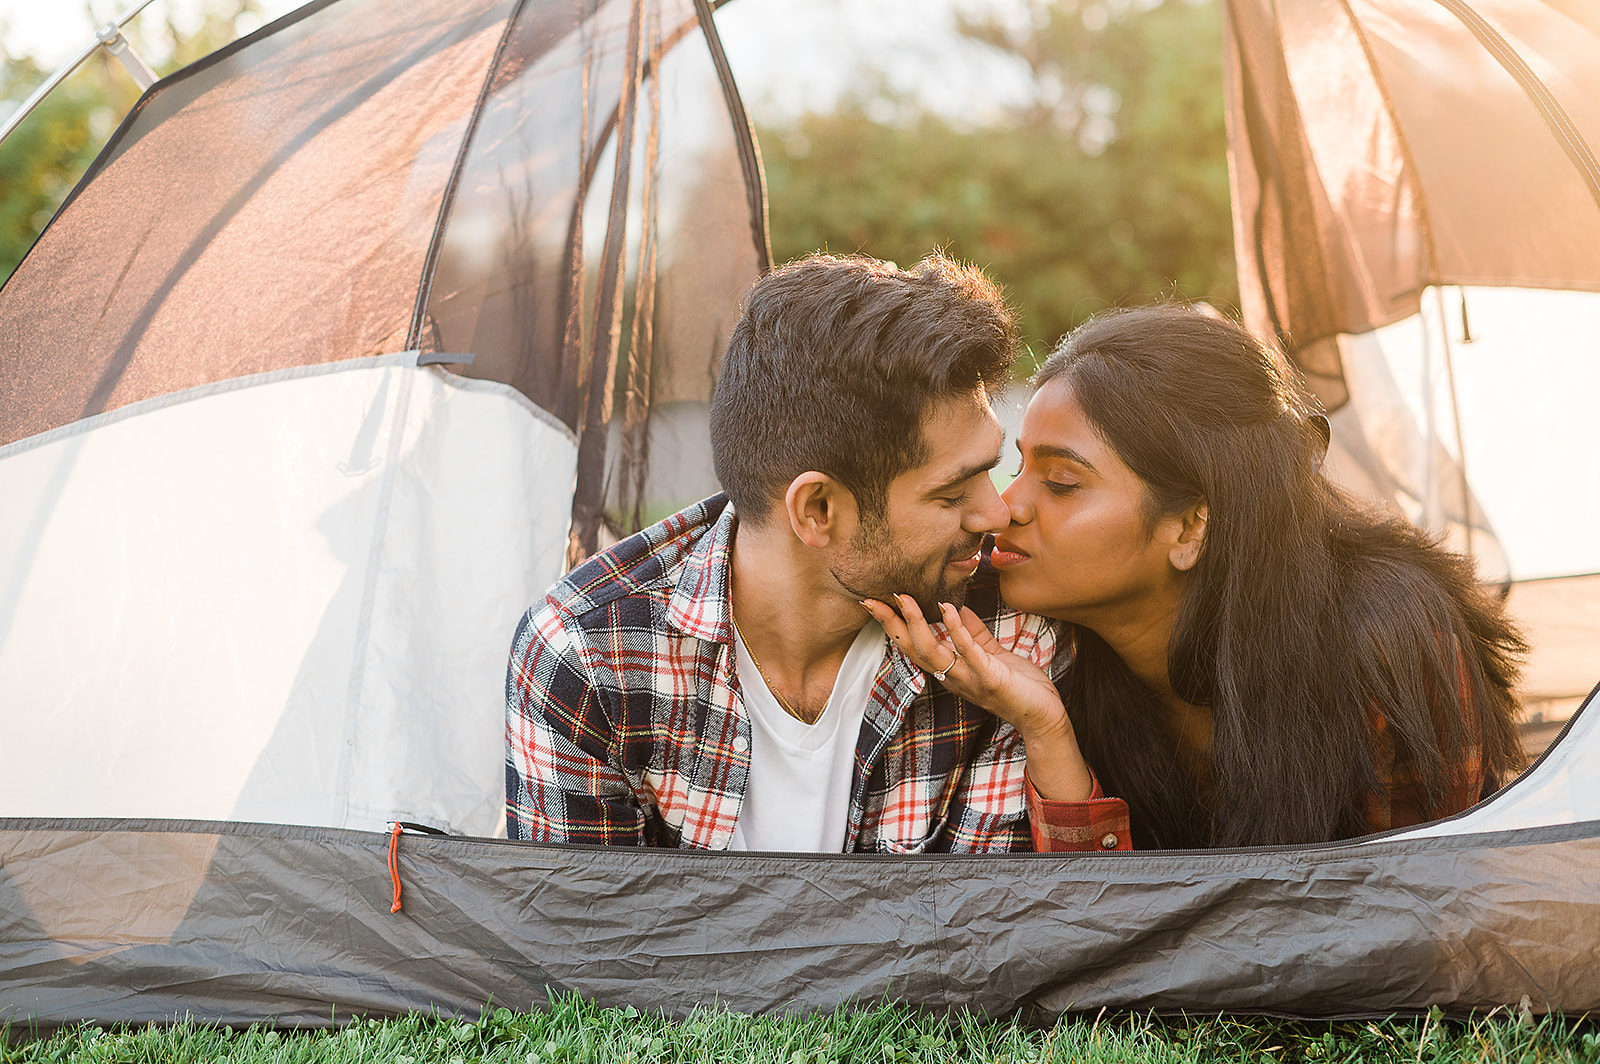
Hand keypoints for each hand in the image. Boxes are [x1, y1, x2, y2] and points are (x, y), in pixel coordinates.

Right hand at [860, 596, 1093, 801]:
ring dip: (917, 624)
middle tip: (872, 601)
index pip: (914, 646)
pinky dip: (956, 630)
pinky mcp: (989, 678)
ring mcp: (969, 679)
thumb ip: (972, 633)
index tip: (874, 603)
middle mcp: (953, 677)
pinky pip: (968, 652)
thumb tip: (955, 607)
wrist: (1043, 717)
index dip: (893, 626)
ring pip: (933, 653)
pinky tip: (947, 608)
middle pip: (913, 650)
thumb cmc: (1019, 686)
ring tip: (906, 600)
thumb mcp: (991, 654)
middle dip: (892, 625)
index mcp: (951, 670)